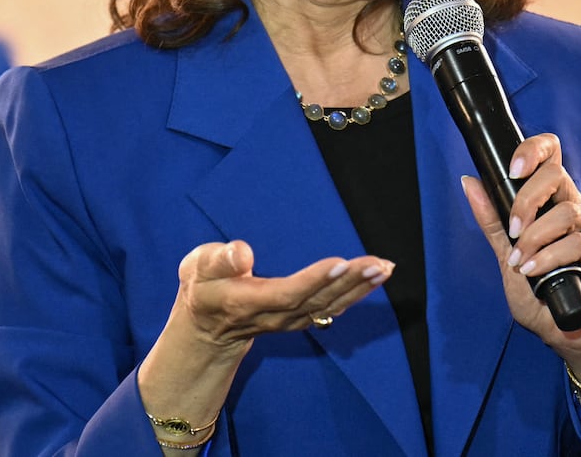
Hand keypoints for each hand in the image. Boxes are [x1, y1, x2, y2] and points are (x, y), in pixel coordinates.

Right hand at [138, 240, 393, 430]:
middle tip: (377, 264)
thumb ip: (218, 260)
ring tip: (384, 268)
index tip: (340, 263)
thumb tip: (242, 252)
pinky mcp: (301, 318)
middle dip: (349, 283)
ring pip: (329, 305)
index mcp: (248, 302)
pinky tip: (375, 279)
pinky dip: (356, 294)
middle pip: (316, 301)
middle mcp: (275, 316)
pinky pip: (333, 307)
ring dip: (360, 288)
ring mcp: (291, 320)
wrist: (207, 328)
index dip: (314, 281)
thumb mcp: (197, 269)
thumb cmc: (203, 287)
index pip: (286, 294)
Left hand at [461, 134, 580, 372]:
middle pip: (557, 174)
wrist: (567, 332)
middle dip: (527, 199)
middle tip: (513, 230)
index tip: (512, 169)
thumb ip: (492, 221)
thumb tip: (469, 182)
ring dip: (535, 237)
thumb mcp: (506, 255)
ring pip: (567, 211)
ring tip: (520, 262)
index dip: (534, 150)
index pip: (551, 155)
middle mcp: (574, 208)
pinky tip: (534, 271)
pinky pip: (578, 243)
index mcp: (551, 201)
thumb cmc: (539, 293)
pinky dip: (550, 257)